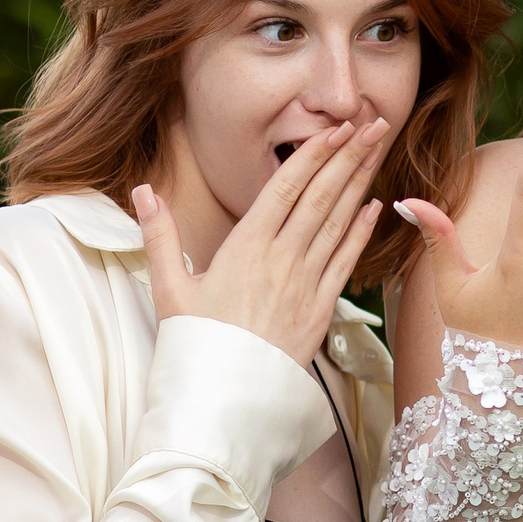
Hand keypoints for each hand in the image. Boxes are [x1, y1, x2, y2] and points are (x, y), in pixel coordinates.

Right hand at [134, 120, 388, 365]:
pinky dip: (360, 232)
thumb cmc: (195, 344)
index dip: (313, 156)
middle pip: (320, 198)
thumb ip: (160, 236)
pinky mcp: (320, 310)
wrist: (225, 398)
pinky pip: (345, 263)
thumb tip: (143, 191)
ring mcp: (305, 284)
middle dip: (349, 157)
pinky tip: (373, 207)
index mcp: (244, 248)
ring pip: (338, 224)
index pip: (285, 189)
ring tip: (378, 151)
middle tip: (374, 123)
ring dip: (360, 184)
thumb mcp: (169, 288)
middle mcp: (281, 260)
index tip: (336, 129)